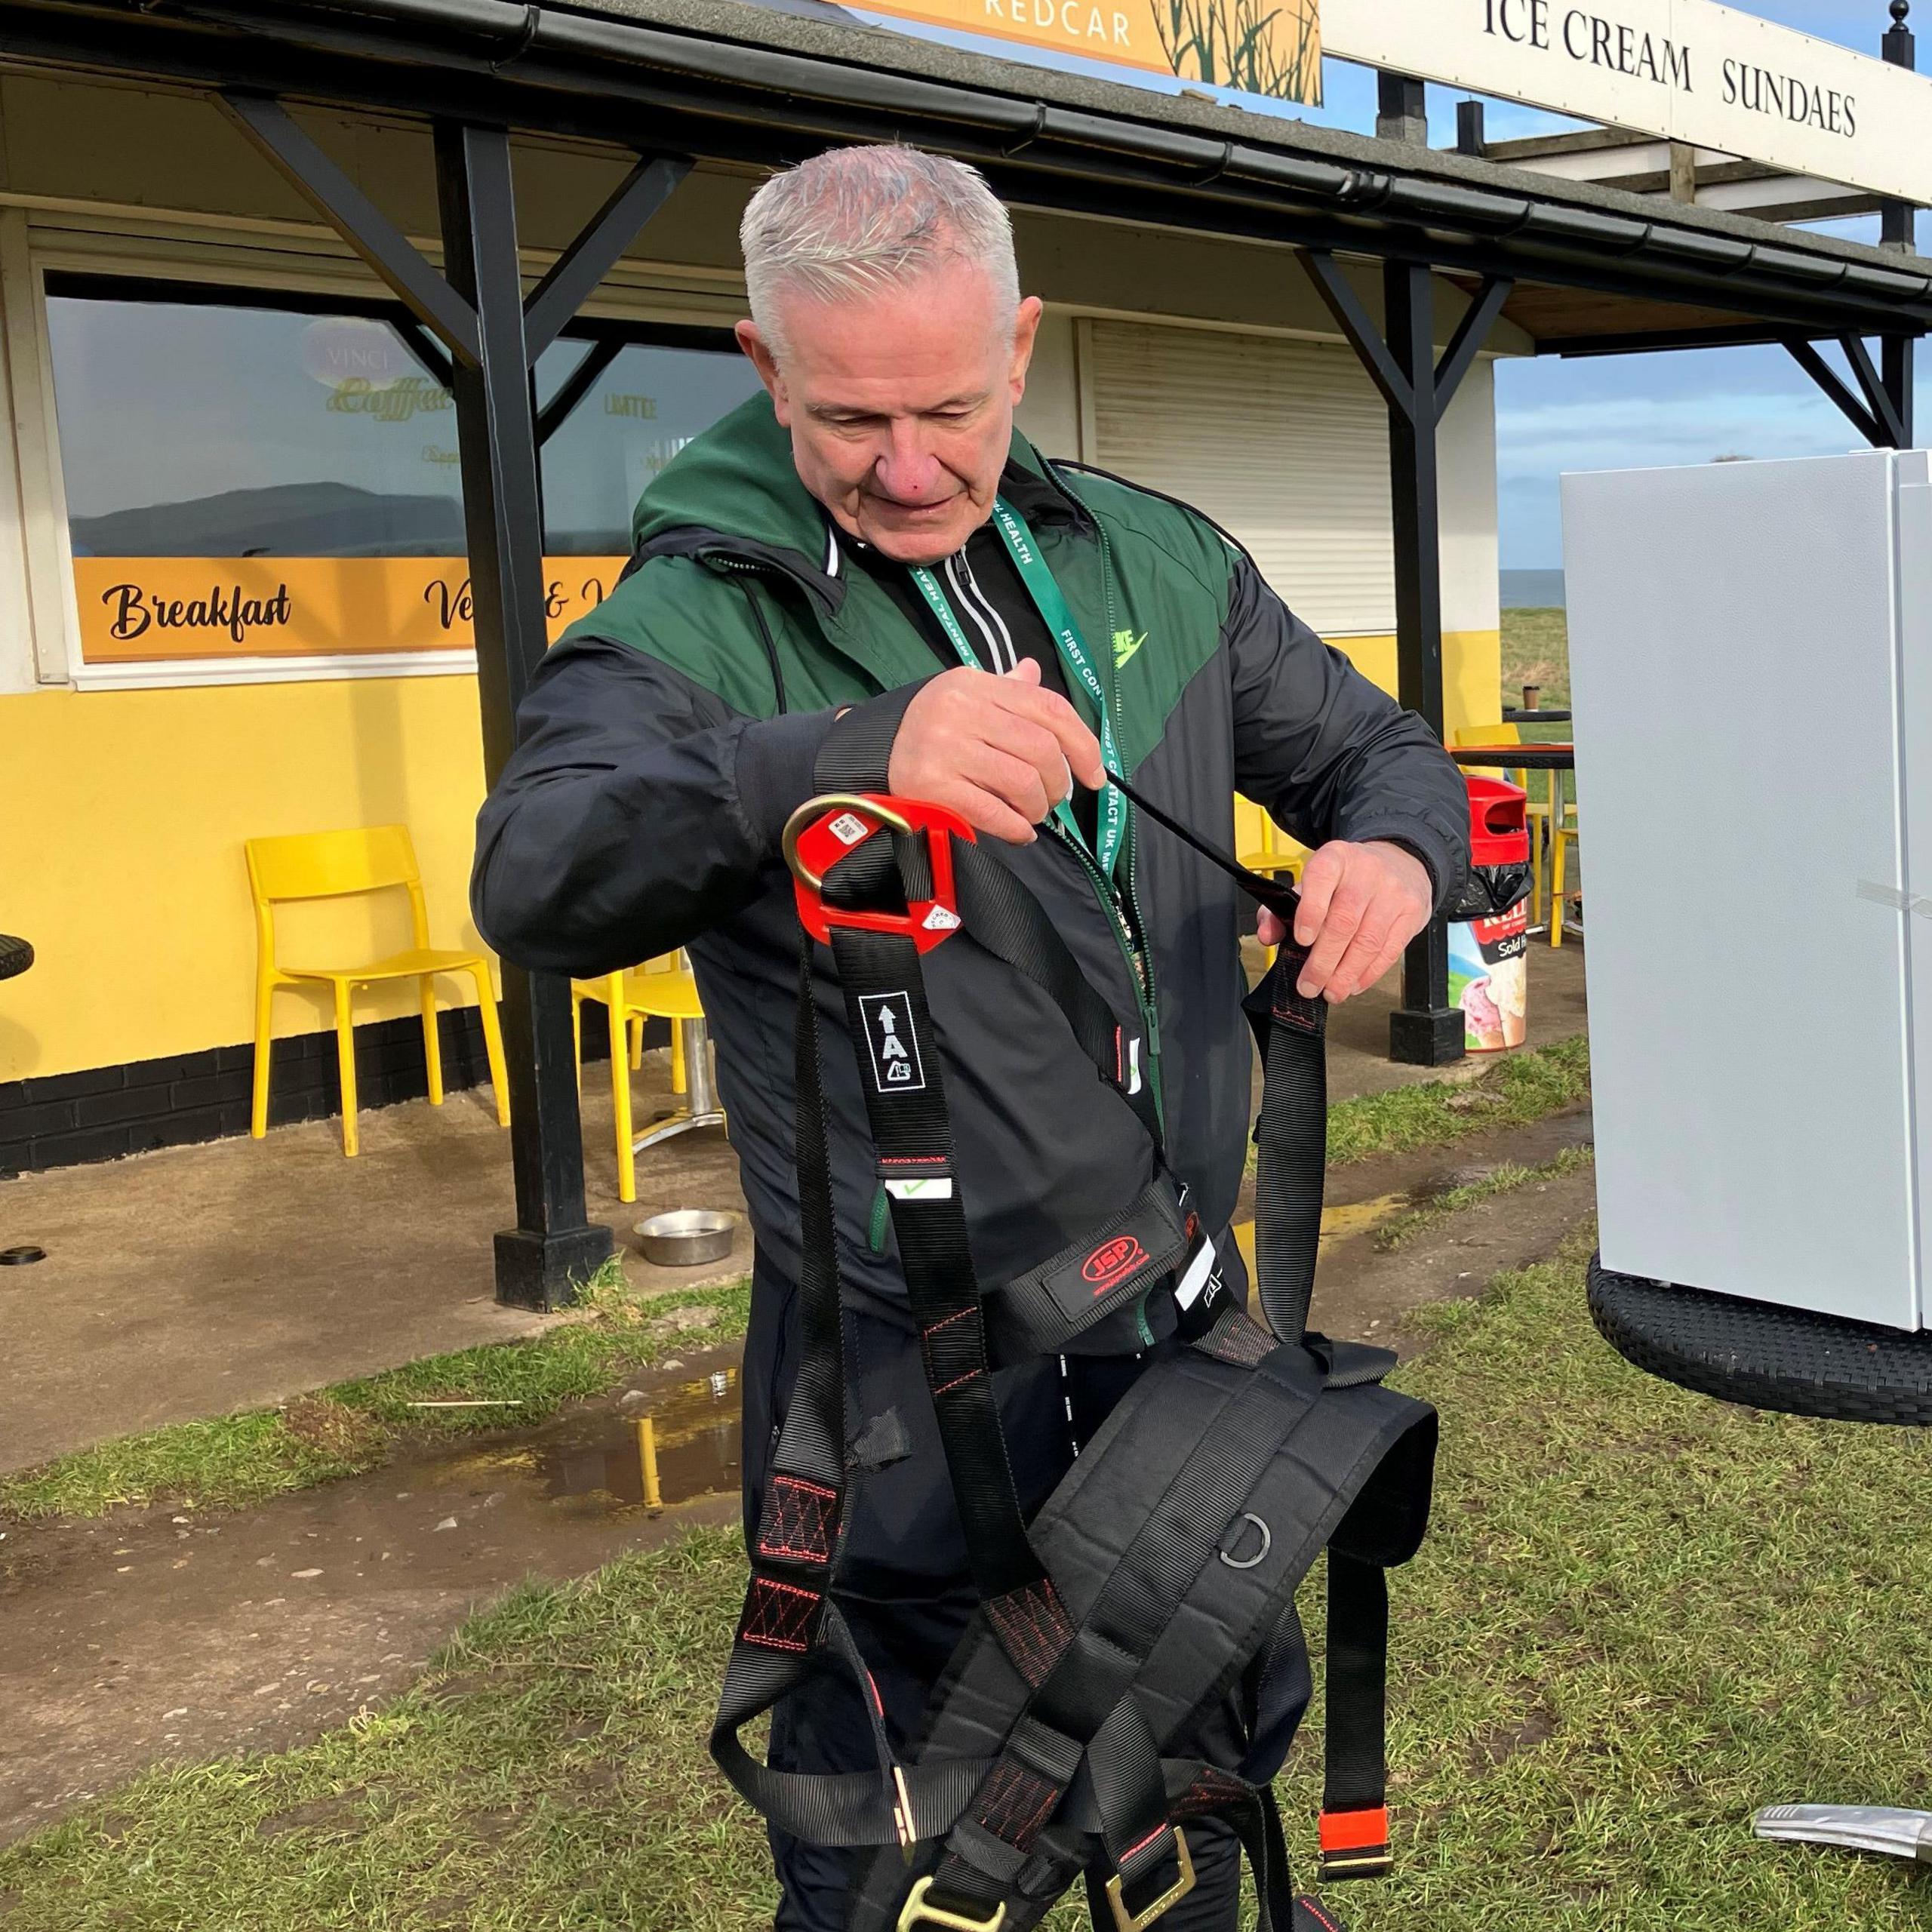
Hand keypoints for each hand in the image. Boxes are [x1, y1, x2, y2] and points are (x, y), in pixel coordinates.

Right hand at [888, 660, 1104, 844]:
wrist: (866, 758)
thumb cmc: (927, 731)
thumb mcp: (962, 699)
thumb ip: (1003, 692)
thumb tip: (1034, 671)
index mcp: (976, 684)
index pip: (1048, 707)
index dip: (1083, 744)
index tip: (1095, 775)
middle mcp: (961, 709)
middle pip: (1041, 748)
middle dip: (1059, 782)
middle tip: (1053, 800)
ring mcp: (945, 747)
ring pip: (1022, 782)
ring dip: (1037, 807)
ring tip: (1032, 815)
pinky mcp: (932, 785)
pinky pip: (993, 811)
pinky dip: (1016, 828)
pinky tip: (1019, 832)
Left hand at [1256, 840, 1432, 1002]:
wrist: (1400, 863)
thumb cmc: (1348, 880)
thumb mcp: (1314, 883)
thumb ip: (1283, 908)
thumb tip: (1267, 935)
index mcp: (1335, 858)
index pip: (1321, 879)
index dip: (1310, 912)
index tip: (1302, 940)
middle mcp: (1366, 871)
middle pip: (1344, 920)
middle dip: (1324, 960)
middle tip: (1309, 984)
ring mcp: (1393, 892)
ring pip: (1368, 940)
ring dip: (1346, 974)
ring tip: (1330, 992)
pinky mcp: (1412, 912)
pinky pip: (1390, 950)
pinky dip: (1369, 974)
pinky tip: (1353, 984)